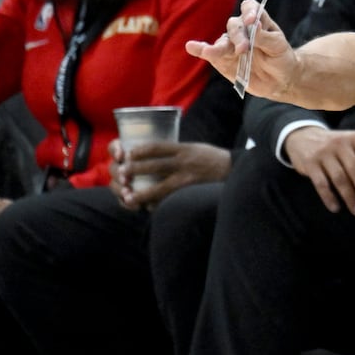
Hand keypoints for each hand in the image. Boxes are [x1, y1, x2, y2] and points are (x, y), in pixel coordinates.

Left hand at [110, 139, 231, 209]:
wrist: (233, 169)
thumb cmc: (210, 158)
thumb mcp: (192, 148)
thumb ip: (173, 151)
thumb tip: (147, 154)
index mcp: (183, 148)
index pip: (157, 146)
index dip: (140, 150)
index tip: (127, 154)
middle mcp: (184, 162)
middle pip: (155, 165)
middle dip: (135, 169)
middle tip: (121, 173)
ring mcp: (188, 178)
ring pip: (161, 186)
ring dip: (142, 193)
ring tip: (128, 197)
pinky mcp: (192, 191)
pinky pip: (172, 199)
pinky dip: (158, 204)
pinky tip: (148, 207)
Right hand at [185, 0, 295, 96]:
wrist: (279, 80)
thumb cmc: (280, 58)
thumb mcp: (278, 47)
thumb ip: (264, 37)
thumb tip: (253, 25)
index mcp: (257, 21)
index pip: (250, 7)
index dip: (249, 11)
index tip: (252, 20)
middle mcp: (242, 30)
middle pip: (235, 26)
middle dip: (238, 37)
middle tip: (244, 49)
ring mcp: (231, 45)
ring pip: (222, 41)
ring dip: (217, 47)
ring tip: (209, 53)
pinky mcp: (223, 59)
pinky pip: (210, 53)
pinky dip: (200, 50)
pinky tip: (191, 47)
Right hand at [284, 126, 354, 215]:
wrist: (302, 136)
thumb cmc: (333, 147)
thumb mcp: (349, 145)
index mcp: (354, 139)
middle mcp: (339, 144)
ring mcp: (323, 153)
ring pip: (340, 178)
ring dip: (350, 197)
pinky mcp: (310, 163)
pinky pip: (321, 183)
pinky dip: (329, 197)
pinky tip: (336, 208)